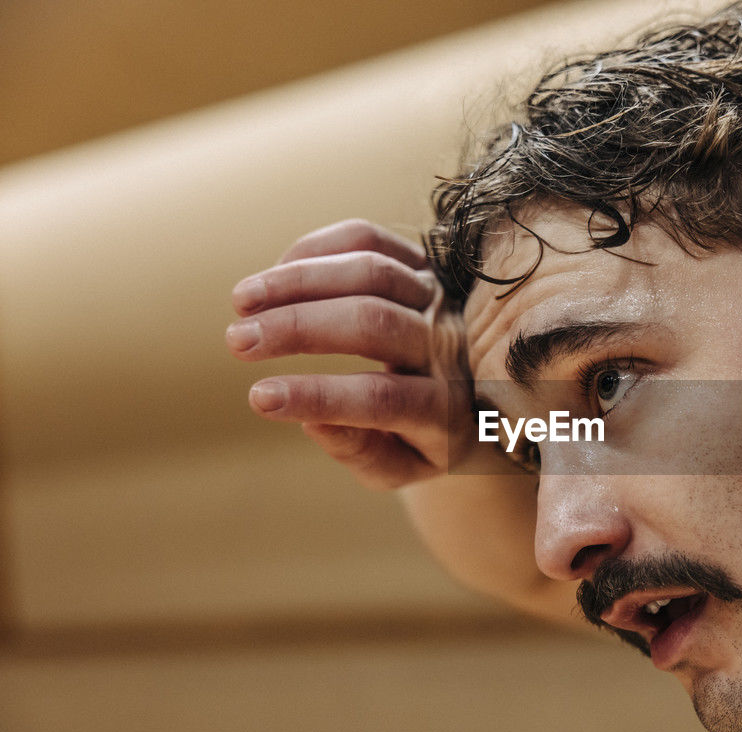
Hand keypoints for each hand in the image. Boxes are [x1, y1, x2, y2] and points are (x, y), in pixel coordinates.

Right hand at [226, 219, 473, 488]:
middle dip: (298, 328)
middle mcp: (449, 345)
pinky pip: (370, 240)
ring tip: (242, 303)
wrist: (487, 392)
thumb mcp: (403, 464)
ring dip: (297, 281)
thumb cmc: (428, 437)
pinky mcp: (425, 261)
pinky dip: (316, 249)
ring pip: (369, 271)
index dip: (318, 396)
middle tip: (237, 343)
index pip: (382, 398)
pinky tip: (275, 274)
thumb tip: (311, 420)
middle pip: (373, 323)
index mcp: (446, 407)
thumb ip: (361, 452)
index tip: (258, 398)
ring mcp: (439, 296)